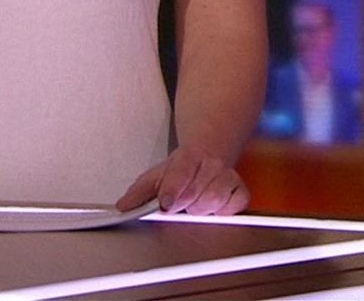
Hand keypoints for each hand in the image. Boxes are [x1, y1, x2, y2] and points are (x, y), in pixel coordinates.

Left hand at [115, 146, 247, 214]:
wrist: (208, 152)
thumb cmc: (181, 168)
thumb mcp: (156, 175)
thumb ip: (139, 192)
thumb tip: (123, 207)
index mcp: (189, 155)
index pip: (181, 172)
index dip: (173, 190)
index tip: (165, 205)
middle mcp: (212, 163)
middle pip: (196, 192)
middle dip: (182, 204)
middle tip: (176, 204)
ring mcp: (228, 175)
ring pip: (214, 200)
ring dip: (200, 208)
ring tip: (193, 204)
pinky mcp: (240, 190)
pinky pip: (233, 207)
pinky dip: (222, 211)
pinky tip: (212, 207)